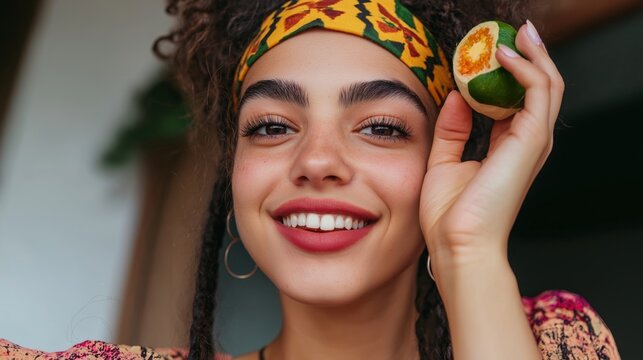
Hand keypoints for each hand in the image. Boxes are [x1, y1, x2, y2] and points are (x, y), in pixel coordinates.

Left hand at [419, 21, 564, 277]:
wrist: (457, 244)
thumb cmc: (449, 214)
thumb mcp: (443, 161)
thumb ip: (452, 129)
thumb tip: (456, 97)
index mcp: (506, 148)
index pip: (514, 100)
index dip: (502, 74)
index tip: (484, 52)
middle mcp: (525, 143)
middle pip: (537, 88)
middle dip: (525, 57)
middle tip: (508, 33)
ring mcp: (532, 141)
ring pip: (547, 85)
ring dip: (531, 55)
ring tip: (512, 34)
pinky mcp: (531, 140)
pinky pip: (538, 91)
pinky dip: (524, 67)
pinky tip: (503, 56)